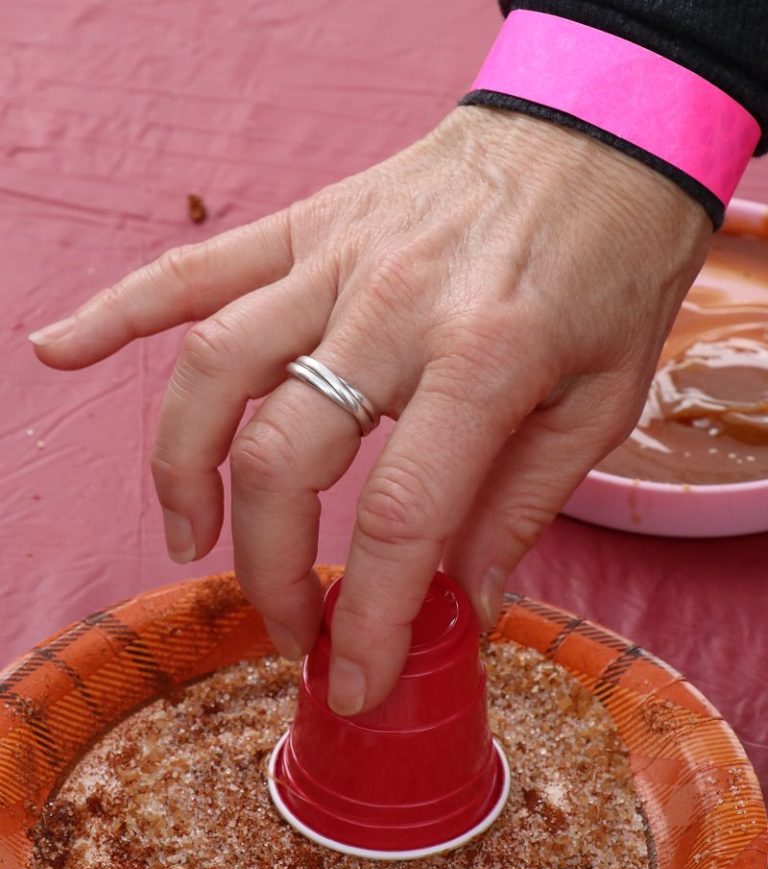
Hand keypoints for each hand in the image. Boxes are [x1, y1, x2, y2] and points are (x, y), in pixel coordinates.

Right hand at [30, 106, 710, 714]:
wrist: (600, 133)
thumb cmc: (613, 266)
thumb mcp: (602, 400)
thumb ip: (523, 504)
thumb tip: (465, 605)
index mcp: (486, 357)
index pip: (399, 517)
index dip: (367, 617)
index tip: (353, 679)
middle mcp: (394, 307)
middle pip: (282, 457)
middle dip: (268, 568)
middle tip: (287, 626)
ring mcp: (338, 260)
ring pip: (215, 371)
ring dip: (181, 470)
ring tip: (188, 538)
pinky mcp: (307, 227)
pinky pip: (195, 269)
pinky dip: (119, 311)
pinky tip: (60, 350)